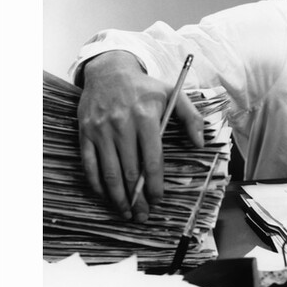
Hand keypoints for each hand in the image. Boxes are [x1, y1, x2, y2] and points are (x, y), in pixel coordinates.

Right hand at [77, 51, 203, 220]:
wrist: (109, 71)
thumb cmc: (145, 88)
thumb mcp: (173, 94)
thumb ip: (191, 118)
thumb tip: (200, 143)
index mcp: (146, 118)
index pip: (152, 160)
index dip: (154, 184)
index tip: (158, 199)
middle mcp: (122, 125)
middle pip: (130, 172)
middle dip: (137, 198)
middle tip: (143, 215)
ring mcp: (101, 130)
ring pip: (109, 173)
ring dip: (117, 197)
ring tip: (126, 213)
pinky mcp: (86, 133)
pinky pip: (89, 164)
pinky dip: (96, 184)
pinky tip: (105, 196)